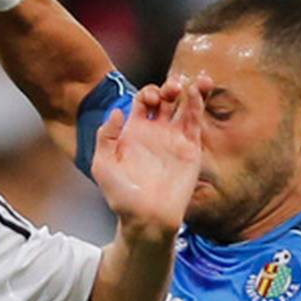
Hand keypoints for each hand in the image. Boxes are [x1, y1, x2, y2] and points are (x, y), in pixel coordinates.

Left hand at [91, 74, 205, 237]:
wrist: (147, 218)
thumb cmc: (121, 196)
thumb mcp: (103, 165)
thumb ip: (105, 136)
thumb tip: (117, 111)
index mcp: (134, 133)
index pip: (144, 101)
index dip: (147, 92)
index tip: (149, 98)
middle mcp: (156, 133)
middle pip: (166, 99)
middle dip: (168, 87)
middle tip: (170, 90)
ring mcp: (174, 140)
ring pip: (184, 106)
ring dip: (188, 90)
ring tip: (190, 83)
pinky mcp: (190, 149)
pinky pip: (195, 121)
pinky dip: (198, 103)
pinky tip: (197, 90)